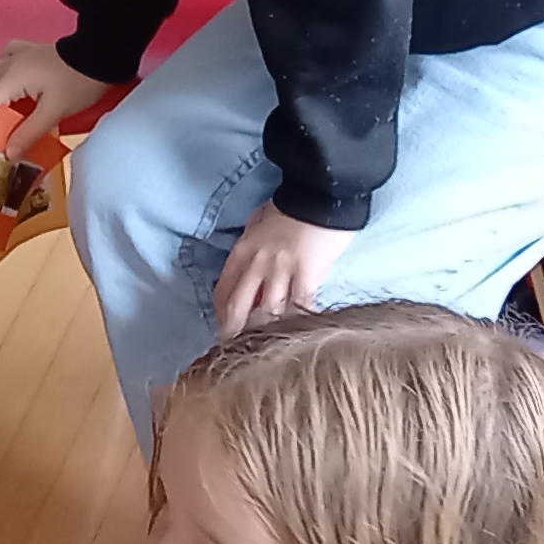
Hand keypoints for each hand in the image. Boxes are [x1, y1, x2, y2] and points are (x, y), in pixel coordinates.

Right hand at [0, 39, 114, 155]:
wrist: (101, 54)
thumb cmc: (78, 84)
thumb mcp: (53, 113)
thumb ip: (28, 134)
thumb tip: (9, 154)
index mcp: (11, 78)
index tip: (4, 138)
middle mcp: (9, 62)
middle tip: (6, 127)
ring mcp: (19, 53)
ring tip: (8, 107)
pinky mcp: (31, 49)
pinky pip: (6, 58)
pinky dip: (3, 71)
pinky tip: (13, 80)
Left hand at [211, 201, 357, 337]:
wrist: (322, 194)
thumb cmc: (291, 204)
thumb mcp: (259, 218)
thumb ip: (251, 241)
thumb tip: (247, 260)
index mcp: (242, 250)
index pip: (223, 289)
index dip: (221, 313)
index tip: (224, 327)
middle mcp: (257, 264)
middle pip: (238, 307)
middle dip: (235, 332)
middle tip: (238, 350)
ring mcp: (281, 271)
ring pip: (268, 312)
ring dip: (267, 331)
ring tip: (268, 347)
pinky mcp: (307, 275)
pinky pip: (301, 305)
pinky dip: (300, 321)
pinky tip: (302, 334)